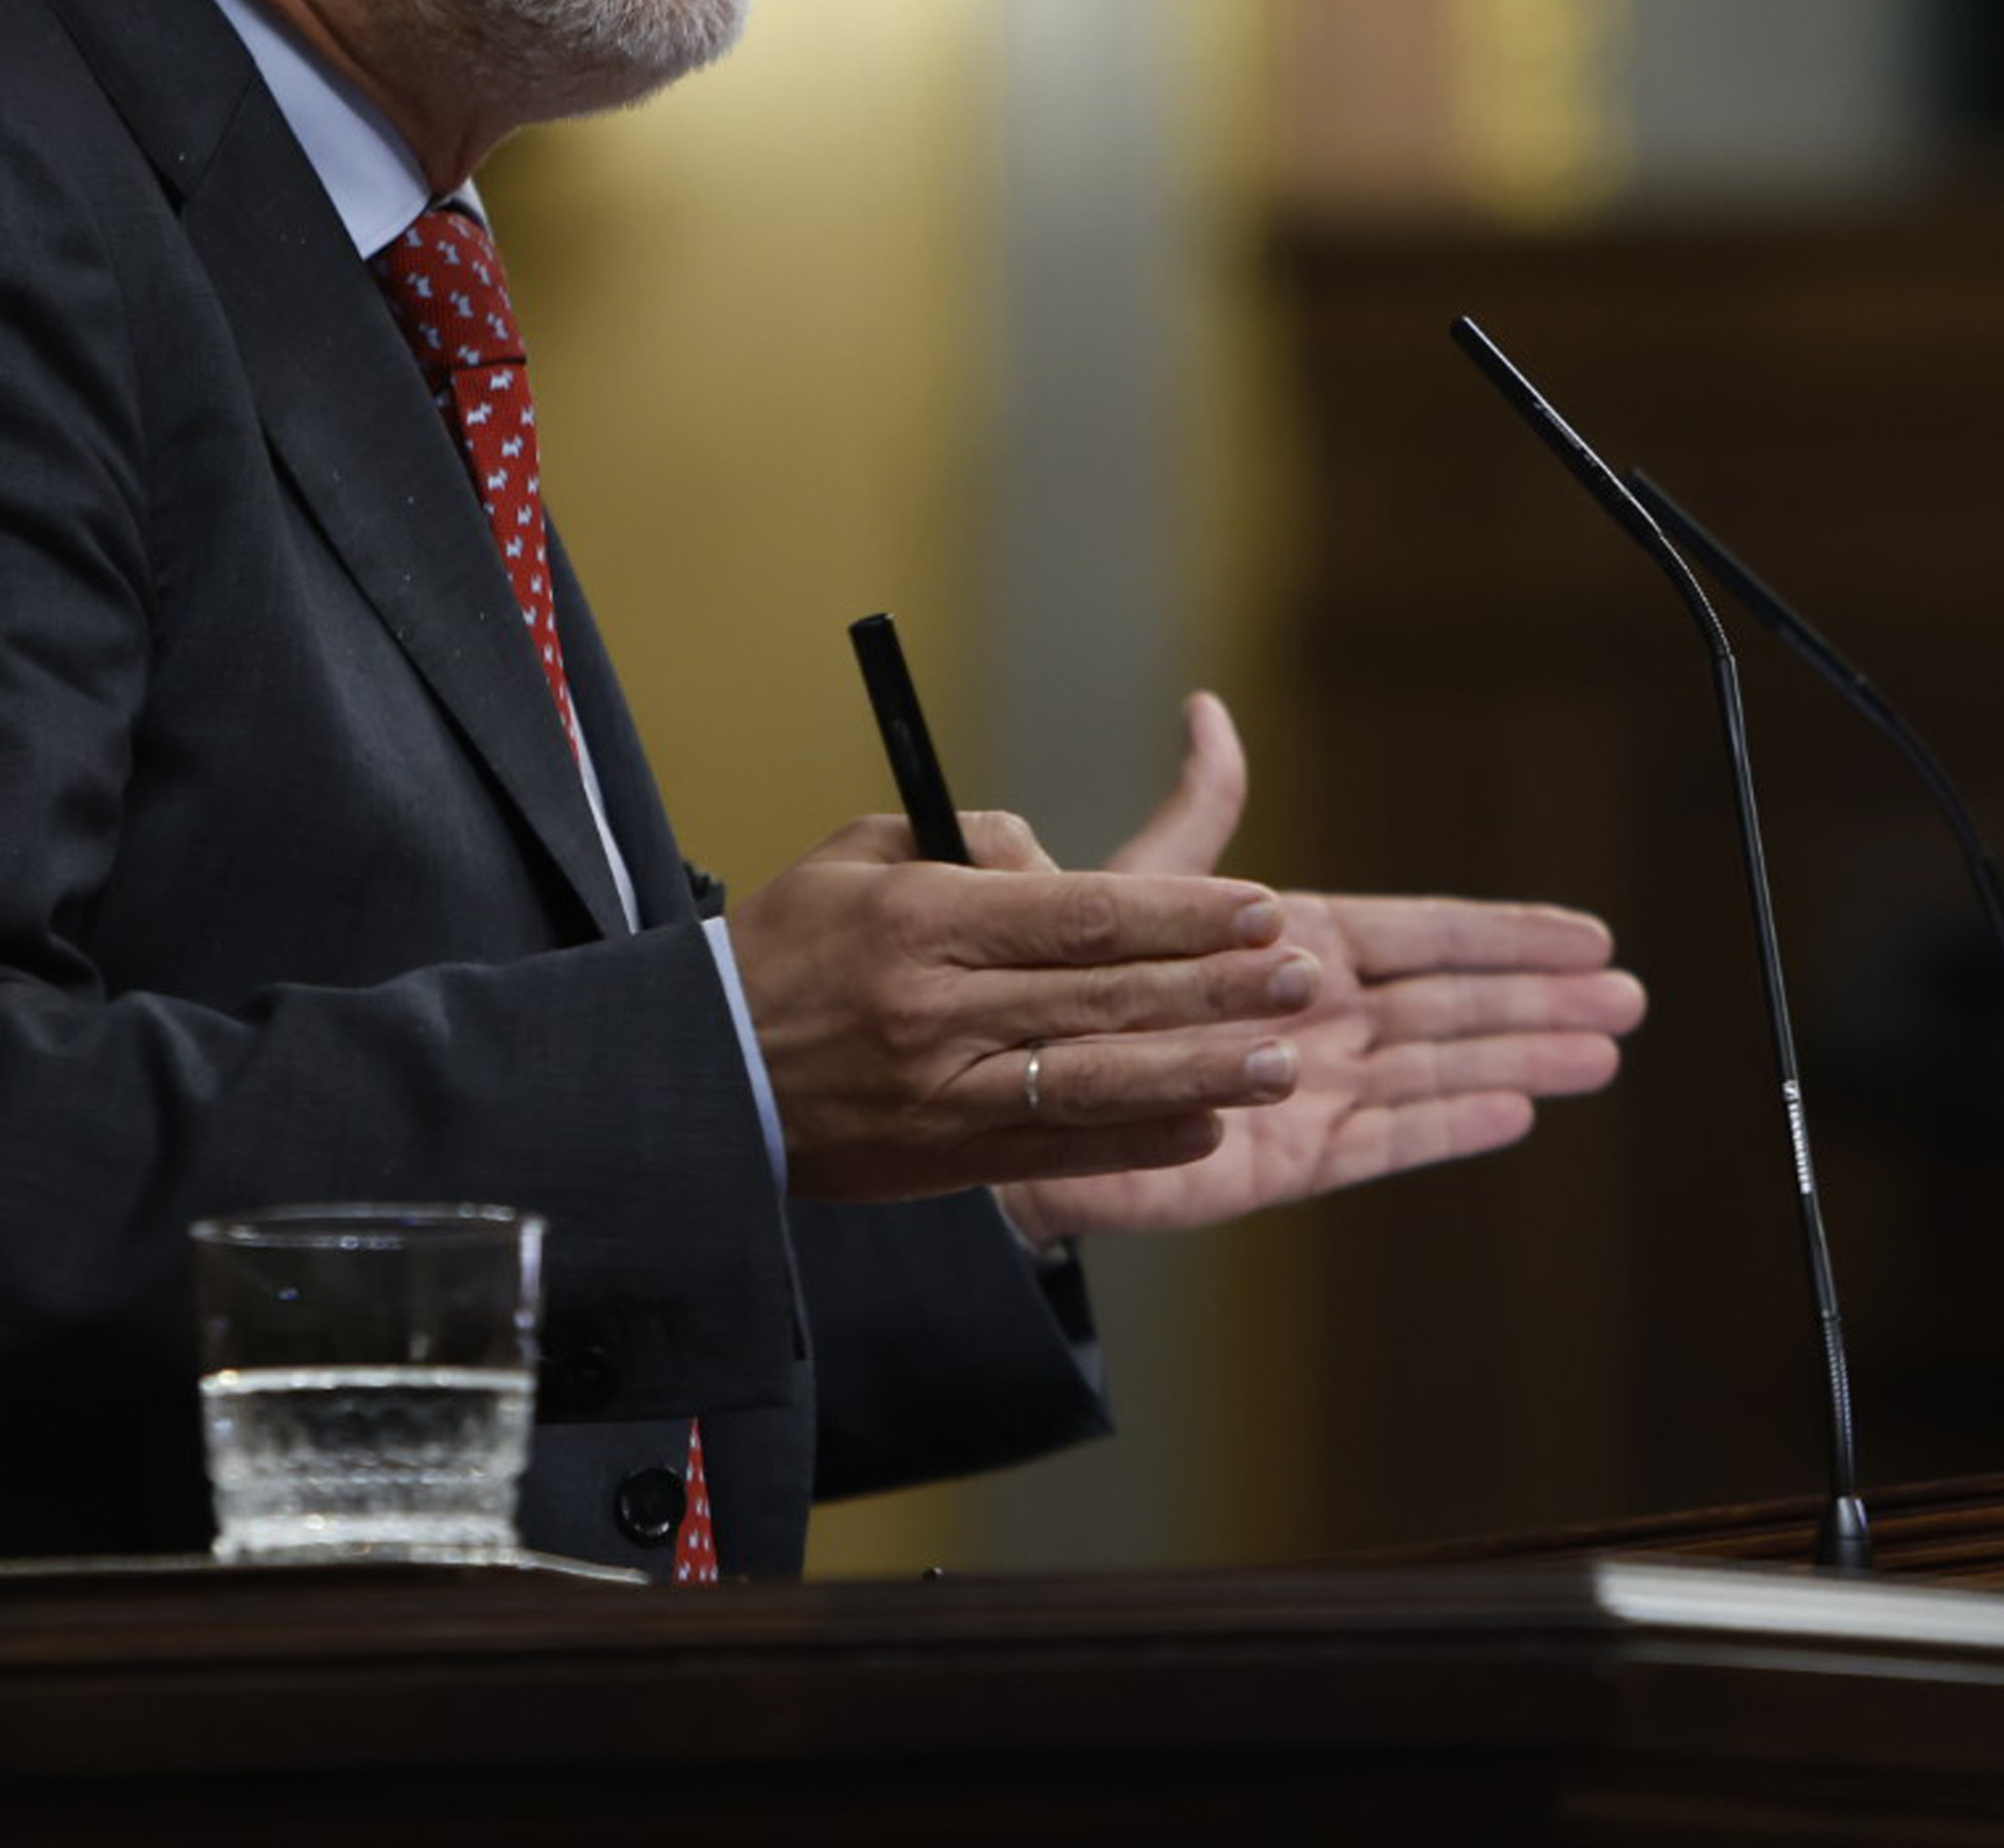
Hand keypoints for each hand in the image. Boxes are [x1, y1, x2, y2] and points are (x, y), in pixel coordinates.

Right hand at [727, 806, 1319, 1205]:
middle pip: (1104, 998)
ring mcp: (942, 1094)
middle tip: (1304, 976)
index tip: (1262, 908)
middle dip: (1216, 987)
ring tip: (1283, 1059)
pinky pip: (1058, 1150)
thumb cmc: (789, 945)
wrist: (699, 1075)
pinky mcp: (943, 1160)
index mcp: (922, 920)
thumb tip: (1057, 860)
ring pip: (1093, 1082)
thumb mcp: (861, 856)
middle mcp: (937, 1010)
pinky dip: (1138, 1141)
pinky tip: (1208, 1126)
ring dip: (1199, 1072)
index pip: (1081, 915)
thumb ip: (969, 842)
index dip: (1183, 915)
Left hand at [994, 695, 1644, 1241]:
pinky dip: (1448, 1128)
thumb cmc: (1073, 983)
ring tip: (1604, 1054)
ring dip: (1523, 1060)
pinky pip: (1383, 1141)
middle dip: (1543, 1000)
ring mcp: (1312, 1089)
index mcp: (1299, 945)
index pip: (1427, 936)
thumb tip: (1210, 712)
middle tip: (1632, 998)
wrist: (1017, 1086)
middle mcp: (1319, 1017)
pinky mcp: (1286, 1160)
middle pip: (1456, 1004)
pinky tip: (1517, 1113)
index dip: (1509, 934)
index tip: (1587, 934)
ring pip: (1440, 1070)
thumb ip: (1198, 813)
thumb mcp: (1140, 883)